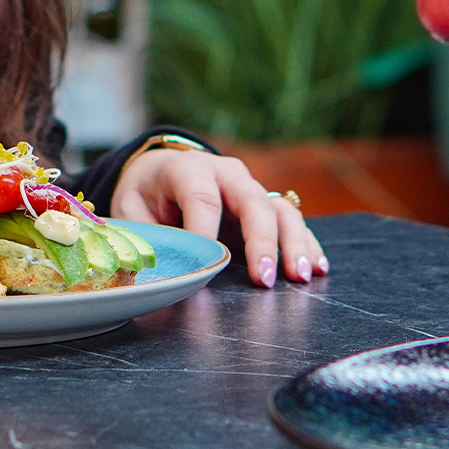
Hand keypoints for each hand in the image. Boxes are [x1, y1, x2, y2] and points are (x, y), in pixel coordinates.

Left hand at [110, 149, 327, 287]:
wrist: (161, 171)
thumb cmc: (146, 194)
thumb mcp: (132, 212)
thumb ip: (149, 238)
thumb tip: (165, 273)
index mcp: (187, 171)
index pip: (202, 199)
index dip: (207, 231)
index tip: (209, 264)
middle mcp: (225, 175)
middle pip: (252, 202)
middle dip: (262, 241)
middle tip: (266, 278)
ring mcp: (249, 188)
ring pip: (280, 210)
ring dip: (294, 244)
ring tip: (300, 276)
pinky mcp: (262, 205)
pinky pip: (291, 220)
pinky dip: (307, 243)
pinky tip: (317, 266)